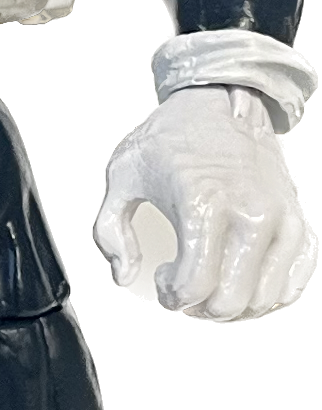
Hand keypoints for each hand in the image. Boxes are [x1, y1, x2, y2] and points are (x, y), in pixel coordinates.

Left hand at [94, 85, 315, 320]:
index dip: (171, 297)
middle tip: (186, 289)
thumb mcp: (122, 176)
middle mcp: (251, 213)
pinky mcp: (298, 221)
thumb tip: (126, 277)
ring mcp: (281, 219)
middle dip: (201, 309)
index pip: (195, 286)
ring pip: (265, 300)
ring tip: (213, 283)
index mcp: (203, 204)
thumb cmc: (168, 140)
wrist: (222, 99)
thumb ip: (111, 233)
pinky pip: (292, 283)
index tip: (162, 277)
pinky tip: (241, 281)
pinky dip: (266, 295)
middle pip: (232, 302)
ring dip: (233, 307)